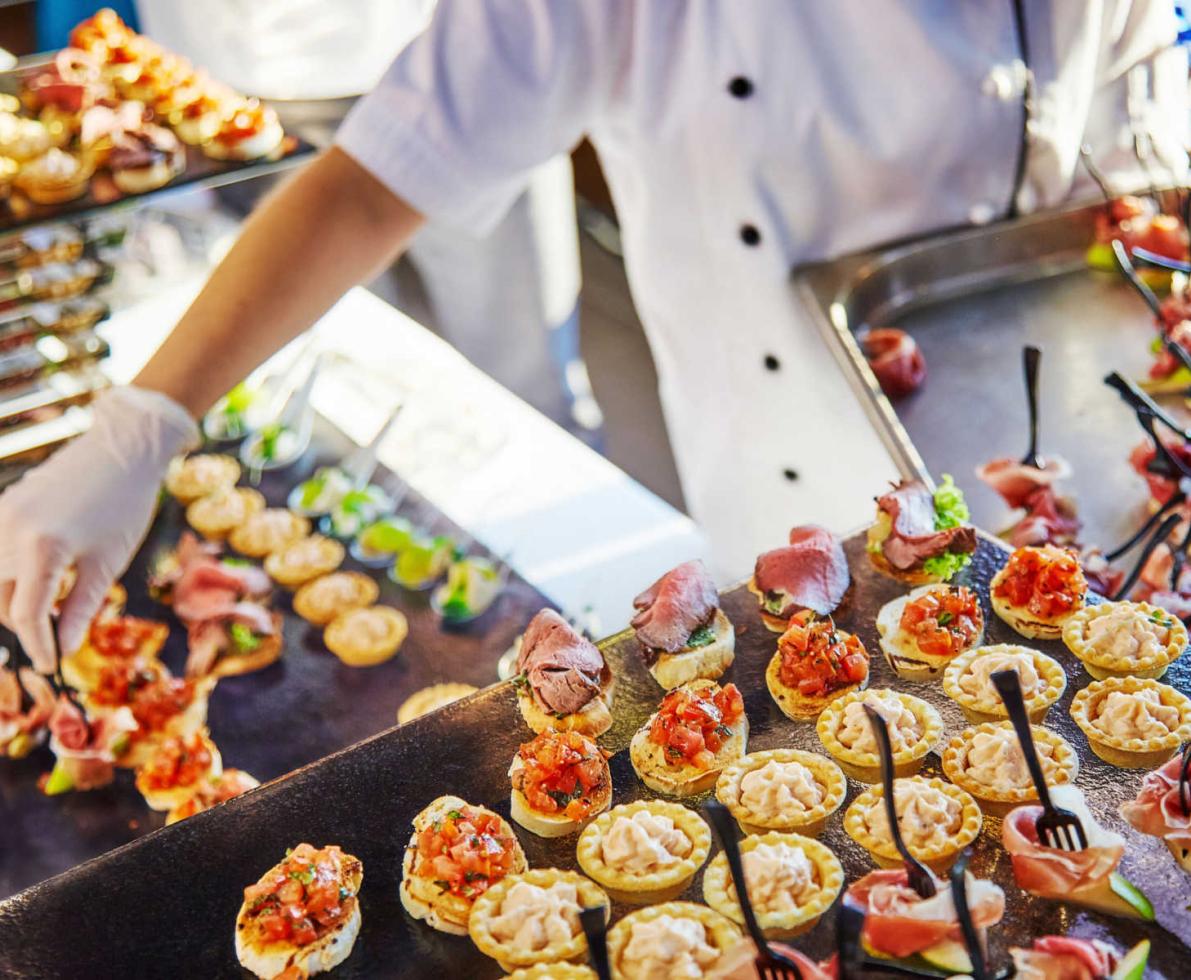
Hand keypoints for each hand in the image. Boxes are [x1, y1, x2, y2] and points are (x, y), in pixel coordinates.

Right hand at [0, 386, 196, 670]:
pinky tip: (42, 573)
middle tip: (56, 631)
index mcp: (41, 550)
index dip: (39, 645)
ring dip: (14, 596)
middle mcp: (8, 532)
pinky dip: (11, 571)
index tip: (52, 665)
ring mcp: (1, 515)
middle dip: (25, 621)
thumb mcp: (107, 563)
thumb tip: (63, 649)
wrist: (122, 450)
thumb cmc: (124, 506)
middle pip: (0, 600)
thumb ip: (79, 609)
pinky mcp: (2, 504)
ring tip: (53, 601)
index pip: (26, 615)